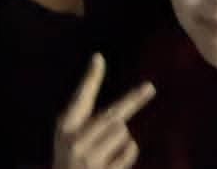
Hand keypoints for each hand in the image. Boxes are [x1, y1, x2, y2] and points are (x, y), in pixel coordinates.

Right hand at [54, 54, 154, 168]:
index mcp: (66, 126)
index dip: (91, 78)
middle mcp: (75, 142)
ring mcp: (89, 160)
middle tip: (150, 87)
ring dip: (121, 135)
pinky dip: (128, 150)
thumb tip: (98, 59)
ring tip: (106, 147)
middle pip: (112, 115)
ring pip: (121, 130)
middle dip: (134, 100)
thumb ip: (83, 100)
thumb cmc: (71, 152)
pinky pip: (128, 149)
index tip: (98, 58)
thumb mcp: (69, 129)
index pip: (81, 97)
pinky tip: (113, 158)